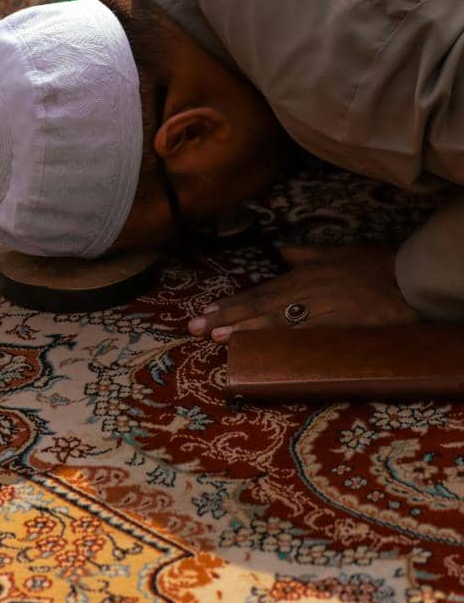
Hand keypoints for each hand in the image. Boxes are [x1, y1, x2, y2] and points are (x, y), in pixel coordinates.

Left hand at [187, 242, 421, 340]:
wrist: (408, 281)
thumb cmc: (374, 265)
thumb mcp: (334, 252)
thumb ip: (303, 252)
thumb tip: (279, 248)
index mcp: (302, 276)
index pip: (259, 292)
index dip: (231, 304)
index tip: (205, 313)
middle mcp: (305, 294)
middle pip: (260, 308)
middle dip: (227, 319)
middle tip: (196, 329)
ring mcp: (320, 314)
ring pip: (275, 325)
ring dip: (246, 332)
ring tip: (218, 338)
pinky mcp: (336, 332)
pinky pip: (302, 341)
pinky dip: (280, 347)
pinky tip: (263, 354)